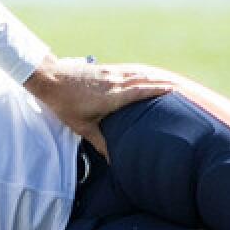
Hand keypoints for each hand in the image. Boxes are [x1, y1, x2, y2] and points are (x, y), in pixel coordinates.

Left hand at [24, 56, 174, 156]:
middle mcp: (115, 81)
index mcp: (113, 96)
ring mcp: (110, 73)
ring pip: (137, 73)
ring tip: (166, 81)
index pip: (142, 91)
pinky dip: (139, 72)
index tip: (175, 91)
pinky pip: (128, 70)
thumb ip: (101, 142)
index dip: (159, 90)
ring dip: (152, 76)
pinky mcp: (104, 69)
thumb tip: (113, 160)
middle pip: (144, 80)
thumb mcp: (82, 127)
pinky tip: (143, 74)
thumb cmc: (66, 104)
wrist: (50, 79)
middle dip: (161, 83)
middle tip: (179, 88)